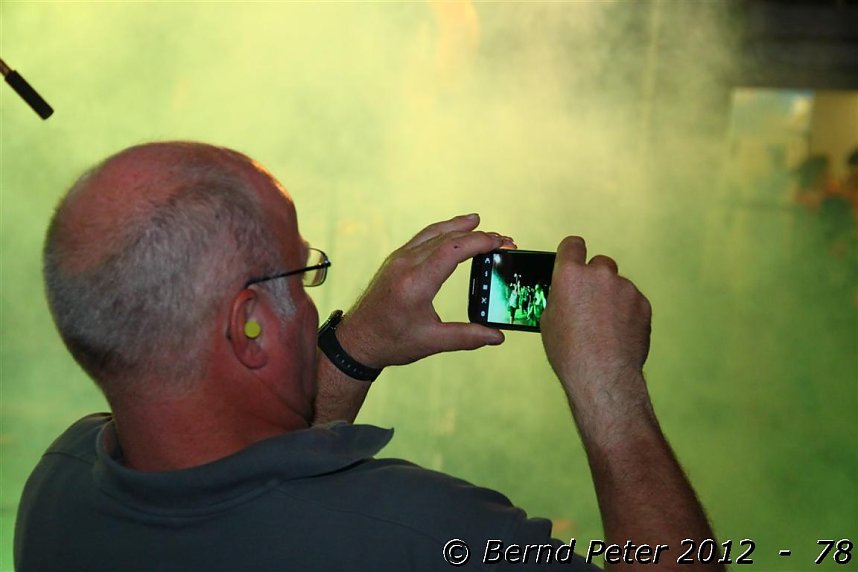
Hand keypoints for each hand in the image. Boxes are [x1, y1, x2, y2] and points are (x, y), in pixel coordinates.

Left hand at [335, 214, 513, 367]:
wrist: (358, 340)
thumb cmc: (392, 342)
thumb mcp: (432, 342)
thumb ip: (467, 337)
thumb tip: (497, 337)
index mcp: (415, 284)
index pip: (452, 251)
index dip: (478, 243)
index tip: (499, 242)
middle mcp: (405, 265)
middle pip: (446, 238)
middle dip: (477, 236)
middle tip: (502, 240)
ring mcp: (398, 260)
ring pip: (432, 233)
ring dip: (458, 226)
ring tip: (479, 222)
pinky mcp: (395, 260)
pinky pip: (422, 238)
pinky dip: (442, 231)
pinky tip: (453, 230)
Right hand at [540, 236, 653, 436]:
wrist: (603, 375)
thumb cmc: (570, 352)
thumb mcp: (549, 321)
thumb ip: (560, 298)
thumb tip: (566, 295)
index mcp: (570, 275)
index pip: (573, 245)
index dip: (572, 253)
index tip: (573, 261)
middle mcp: (599, 274)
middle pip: (599, 264)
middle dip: (595, 278)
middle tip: (590, 303)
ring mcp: (624, 287)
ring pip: (618, 285)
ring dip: (612, 297)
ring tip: (605, 326)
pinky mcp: (643, 303)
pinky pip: (633, 301)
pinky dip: (627, 312)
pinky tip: (619, 333)